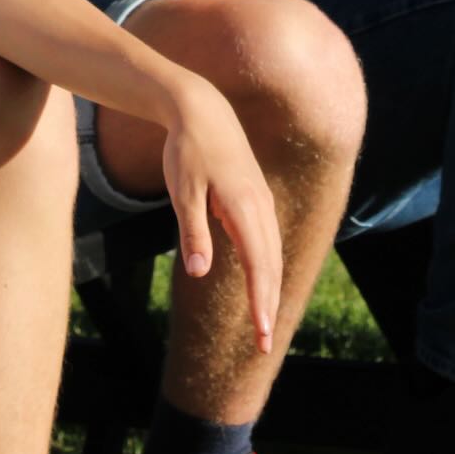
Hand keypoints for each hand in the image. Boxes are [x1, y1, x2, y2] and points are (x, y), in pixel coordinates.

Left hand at [160, 77, 284, 353]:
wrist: (201, 109)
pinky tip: (259, 283)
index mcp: (244, 207)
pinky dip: (266, 267)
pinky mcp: (255, 198)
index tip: (261, 333)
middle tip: (262, 344)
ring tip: (262, 321)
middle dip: (268, 305)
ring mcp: (260, 202)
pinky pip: (266, 240)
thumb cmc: (187, 150)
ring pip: (272, 254)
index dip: (260, 302)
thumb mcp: (183, 192)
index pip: (259, 265)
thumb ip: (193, 233)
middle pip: (271, 265)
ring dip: (269, 289)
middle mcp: (259, 207)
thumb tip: (200, 273)